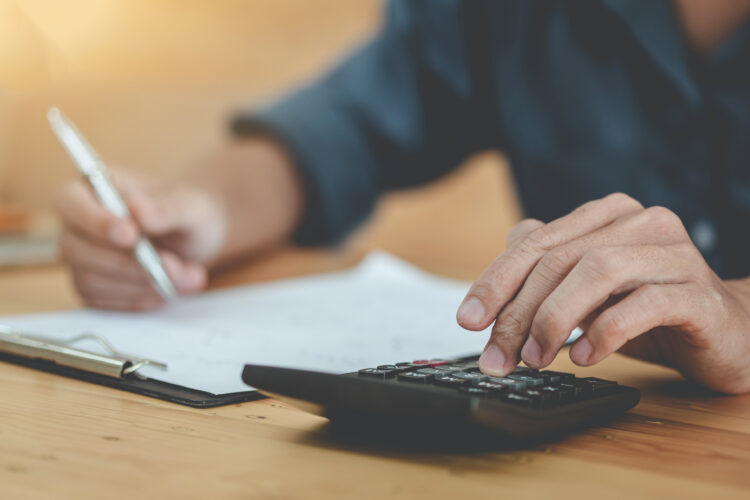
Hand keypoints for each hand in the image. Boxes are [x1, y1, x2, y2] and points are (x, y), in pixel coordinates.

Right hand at [56, 169, 220, 309]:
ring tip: (187, 277)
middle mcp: (78, 225)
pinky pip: (105, 303)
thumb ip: (166, 207)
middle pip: (76, 249)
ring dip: (142, 284)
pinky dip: (141, 299)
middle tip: (174, 266)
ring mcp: (82, 260)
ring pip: (91, 281)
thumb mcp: (190, 206)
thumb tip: (136, 208)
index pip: (70, 200)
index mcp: (93, 188)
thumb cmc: (188, 213)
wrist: (197, 240)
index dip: (95, 221)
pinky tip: (169, 289)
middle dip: (128, 263)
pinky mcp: (94, 289)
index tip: (131, 235)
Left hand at [457, 193, 749, 393]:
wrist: (725, 332)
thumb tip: (488, 294)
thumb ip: (543, 275)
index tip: (468, 320)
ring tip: (538, 357)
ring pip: (598, 271)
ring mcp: (673, 253)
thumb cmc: (646, 308)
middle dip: (518, 312)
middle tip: (499, 356)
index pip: (534, 242)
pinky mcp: (697, 293)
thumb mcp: (586, 292)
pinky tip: (585, 357)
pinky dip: (604, 333)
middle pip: (559, 259)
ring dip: (556, 319)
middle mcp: (639, 223)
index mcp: (605, 215)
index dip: (495, 282)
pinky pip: (643, 305)